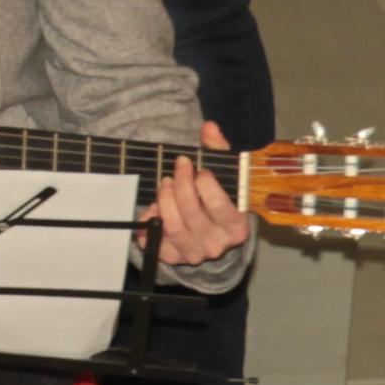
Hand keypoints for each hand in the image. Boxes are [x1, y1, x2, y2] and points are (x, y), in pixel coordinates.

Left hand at [155, 122, 251, 270]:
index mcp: (236, 226)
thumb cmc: (218, 199)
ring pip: (172, 225)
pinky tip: (154, 208)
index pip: (220, 206)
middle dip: (180, 184)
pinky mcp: (173, 258)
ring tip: (165, 183)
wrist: (211, 234)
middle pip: (191, 212)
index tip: (198, 168)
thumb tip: (209, 127)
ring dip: (163, 199)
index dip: (204, 183)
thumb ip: (217, 149)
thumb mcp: (224, 175)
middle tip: (177, 168)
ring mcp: (195, 253)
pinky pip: (154, 240)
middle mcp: (217, 244)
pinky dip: (149, 221)